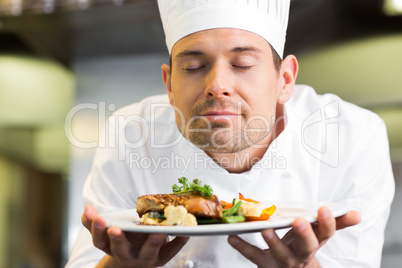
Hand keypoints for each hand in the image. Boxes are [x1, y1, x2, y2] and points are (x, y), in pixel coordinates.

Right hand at [81, 204, 189, 267]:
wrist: (135, 261)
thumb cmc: (122, 239)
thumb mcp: (106, 230)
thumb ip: (94, 220)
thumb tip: (87, 208)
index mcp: (110, 246)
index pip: (99, 239)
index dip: (97, 229)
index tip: (98, 218)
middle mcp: (126, 254)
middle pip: (119, 250)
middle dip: (117, 239)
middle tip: (115, 229)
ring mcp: (144, 258)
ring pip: (147, 253)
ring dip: (152, 243)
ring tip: (158, 232)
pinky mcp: (162, 258)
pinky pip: (171, 251)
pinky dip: (178, 242)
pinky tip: (185, 232)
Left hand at [228, 207, 360, 267]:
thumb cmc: (304, 249)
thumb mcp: (319, 237)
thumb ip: (335, 224)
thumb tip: (357, 214)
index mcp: (313, 244)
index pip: (325, 234)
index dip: (326, 223)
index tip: (324, 208)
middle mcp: (300, 255)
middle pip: (306, 246)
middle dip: (304, 234)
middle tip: (299, 220)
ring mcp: (281, 261)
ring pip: (279, 254)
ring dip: (272, 241)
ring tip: (265, 227)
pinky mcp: (265, 264)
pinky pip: (253, 256)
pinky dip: (242, 246)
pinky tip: (231, 237)